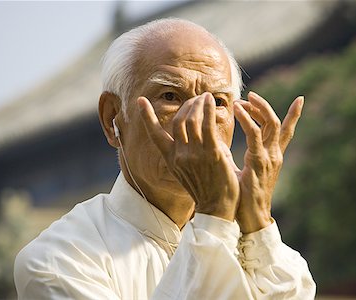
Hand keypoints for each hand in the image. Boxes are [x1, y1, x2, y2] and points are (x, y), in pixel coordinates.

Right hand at [137, 93, 239, 220]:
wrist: (216, 209)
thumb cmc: (206, 190)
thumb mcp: (187, 172)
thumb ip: (186, 153)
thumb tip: (194, 135)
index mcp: (171, 160)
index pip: (155, 135)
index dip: (146, 117)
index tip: (139, 101)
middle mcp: (179, 155)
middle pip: (178, 121)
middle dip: (186, 105)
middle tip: (196, 99)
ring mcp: (194, 154)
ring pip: (191, 120)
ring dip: (198, 104)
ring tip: (205, 97)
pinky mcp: (211, 153)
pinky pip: (207, 125)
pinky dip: (207, 110)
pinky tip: (210, 101)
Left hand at [233, 91, 303, 232]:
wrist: (252, 216)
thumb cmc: (246, 196)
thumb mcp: (247, 171)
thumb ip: (245, 157)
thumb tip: (226, 146)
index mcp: (273, 156)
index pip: (285, 130)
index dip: (293, 115)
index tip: (299, 99)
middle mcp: (275, 154)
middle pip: (277, 122)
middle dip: (264, 106)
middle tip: (250, 95)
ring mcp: (269, 157)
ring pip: (271, 124)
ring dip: (257, 108)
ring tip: (241, 100)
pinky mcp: (259, 162)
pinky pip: (255, 135)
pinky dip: (248, 120)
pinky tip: (238, 110)